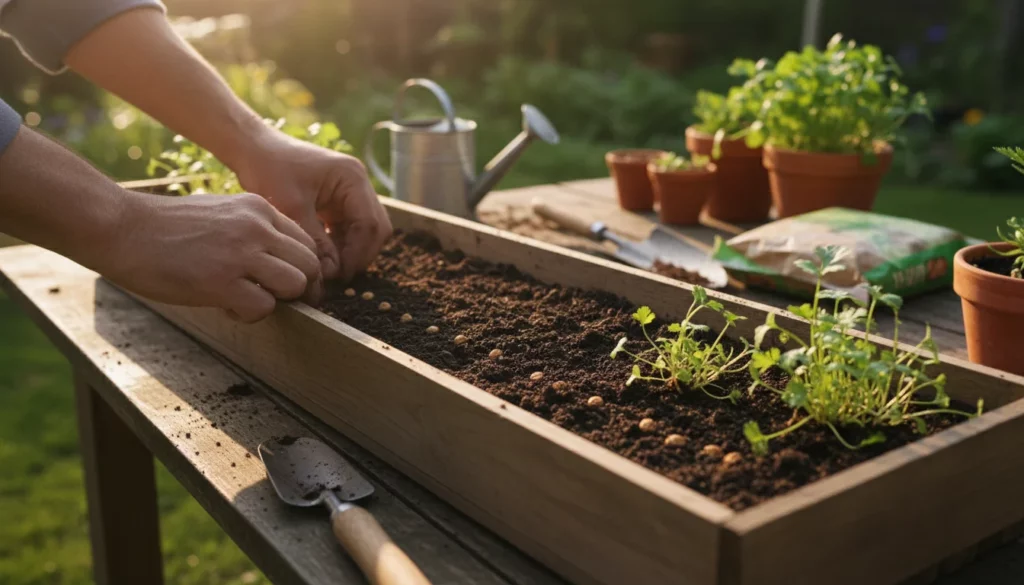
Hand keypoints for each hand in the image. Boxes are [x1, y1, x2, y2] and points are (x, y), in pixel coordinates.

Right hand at [103, 192, 322, 322]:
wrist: (122, 228)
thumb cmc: (166, 226)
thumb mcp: (221, 212)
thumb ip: (253, 231)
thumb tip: (278, 263)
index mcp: (258, 209)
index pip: (306, 242)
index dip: (302, 268)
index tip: (289, 284)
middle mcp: (256, 227)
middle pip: (310, 265)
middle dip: (302, 289)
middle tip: (281, 301)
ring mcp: (241, 253)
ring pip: (295, 285)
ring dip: (277, 301)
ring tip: (247, 300)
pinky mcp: (221, 281)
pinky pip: (263, 308)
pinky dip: (249, 315)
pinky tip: (224, 305)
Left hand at [234, 131, 391, 280]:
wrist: (253, 149)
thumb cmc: (270, 170)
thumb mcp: (292, 209)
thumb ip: (316, 241)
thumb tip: (332, 274)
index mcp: (352, 178)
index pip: (370, 224)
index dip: (358, 254)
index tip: (339, 276)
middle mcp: (358, 183)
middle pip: (375, 228)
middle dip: (359, 255)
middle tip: (336, 277)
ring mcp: (351, 191)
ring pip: (365, 231)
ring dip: (350, 251)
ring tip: (328, 269)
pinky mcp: (339, 200)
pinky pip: (350, 228)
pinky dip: (341, 244)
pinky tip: (323, 257)